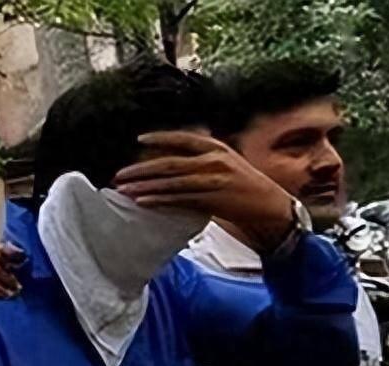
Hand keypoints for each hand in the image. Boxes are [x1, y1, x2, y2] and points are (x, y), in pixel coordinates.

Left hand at [114, 131, 294, 251]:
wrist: (268, 204)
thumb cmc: (242, 184)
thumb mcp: (224, 162)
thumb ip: (199, 159)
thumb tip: (168, 161)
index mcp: (216, 148)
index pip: (183, 138)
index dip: (160, 138)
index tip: (139, 139)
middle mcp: (214, 162)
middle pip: (170, 163)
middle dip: (142, 169)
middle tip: (120, 174)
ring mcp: (213, 182)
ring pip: (171, 183)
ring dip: (145, 186)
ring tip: (123, 190)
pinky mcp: (212, 201)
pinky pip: (179, 200)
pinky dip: (159, 200)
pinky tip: (142, 201)